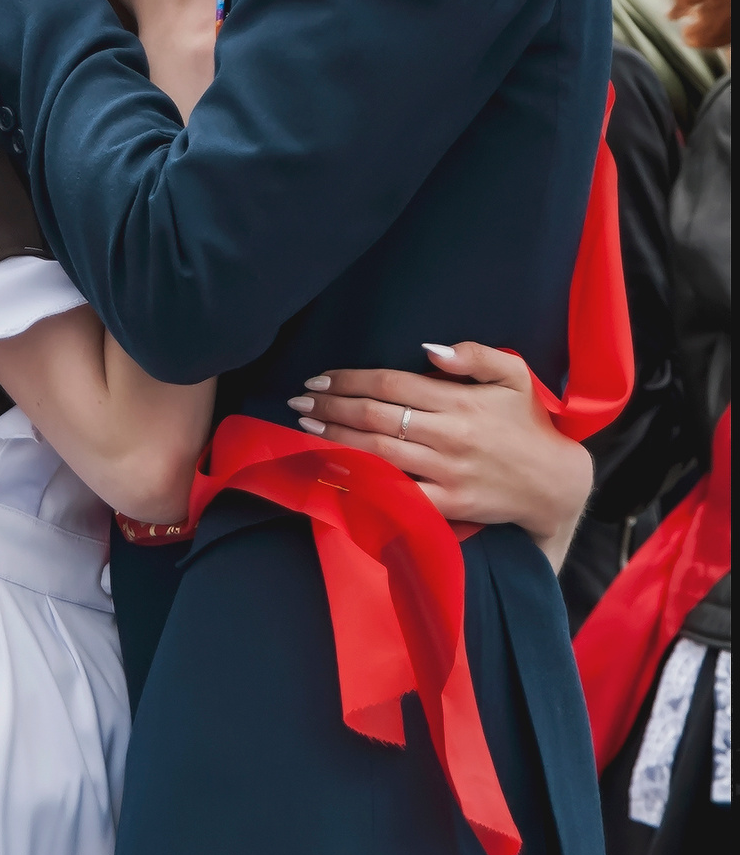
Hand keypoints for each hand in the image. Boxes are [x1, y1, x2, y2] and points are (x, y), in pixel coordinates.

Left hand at [287, 342, 592, 571]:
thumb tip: (429, 349)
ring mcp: (447, 473)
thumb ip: (474, 355)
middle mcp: (449, 436)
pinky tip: (338, 472)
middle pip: (375, 418)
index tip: (318, 379)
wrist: (555, 483)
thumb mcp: (514, 375)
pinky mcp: (449, 505)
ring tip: (307, 429)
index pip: (390, 385)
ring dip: (336, 440)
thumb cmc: (528, 423)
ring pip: (378, 453)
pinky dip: (365, 483)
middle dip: (330, 408)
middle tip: (299, 402)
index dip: (348, 380)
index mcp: (459, 401)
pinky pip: (398, 495)